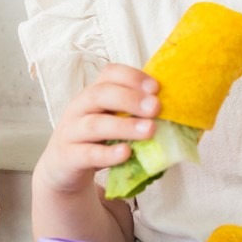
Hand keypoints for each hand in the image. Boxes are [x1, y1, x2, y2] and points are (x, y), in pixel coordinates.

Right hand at [34, 63, 159, 194]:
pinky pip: (88, 153)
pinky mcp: (69, 157)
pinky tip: (126, 153)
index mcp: (93, 94)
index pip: (109, 74)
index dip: (132, 77)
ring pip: (95, 124)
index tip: (156, 87)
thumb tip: (179, 114)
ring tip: (150, 130)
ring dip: (124, 126)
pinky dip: (107, 153)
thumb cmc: (95, 140)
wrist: (62, 167)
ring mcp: (71, 132)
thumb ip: (135, 114)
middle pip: (100, 94)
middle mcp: (79, 108)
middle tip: (156, 108)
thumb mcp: (112, 121)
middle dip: (130, 98)